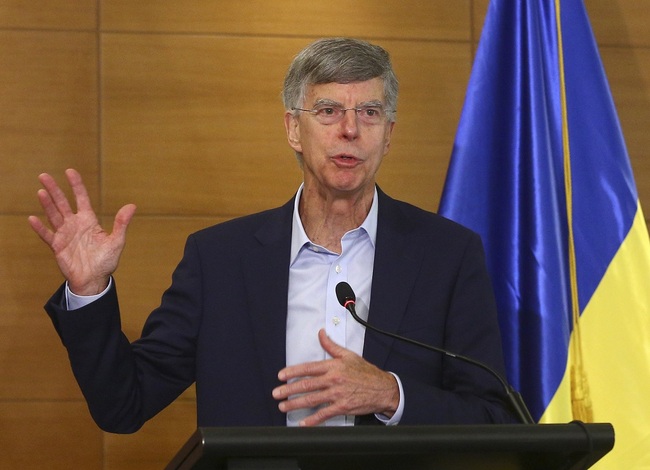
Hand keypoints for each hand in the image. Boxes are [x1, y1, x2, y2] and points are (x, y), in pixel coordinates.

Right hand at [28, 169, 135, 294]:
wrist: (94, 279)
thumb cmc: (106, 261)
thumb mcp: (116, 241)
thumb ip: (122, 223)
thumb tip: (132, 206)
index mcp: (89, 220)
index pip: (81, 198)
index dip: (76, 185)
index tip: (70, 171)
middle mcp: (75, 224)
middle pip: (63, 203)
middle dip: (55, 190)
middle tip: (44, 176)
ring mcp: (65, 234)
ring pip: (53, 215)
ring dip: (47, 204)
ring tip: (40, 191)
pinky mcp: (57, 246)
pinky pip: (47, 235)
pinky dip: (40, 228)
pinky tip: (32, 219)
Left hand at [273, 328, 399, 425]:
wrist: (383, 388)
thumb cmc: (366, 372)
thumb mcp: (349, 355)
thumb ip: (331, 346)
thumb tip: (321, 333)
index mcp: (333, 366)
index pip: (308, 368)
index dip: (293, 371)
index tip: (281, 376)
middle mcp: (333, 380)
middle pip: (306, 385)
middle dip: (288, 389)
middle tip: (276, 393)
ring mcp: (337, 394)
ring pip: (312, 399)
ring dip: (295, 403)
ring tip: (283, 406)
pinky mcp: (342, 407)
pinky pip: (324, 414)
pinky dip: (312, 420)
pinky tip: (302, 423)